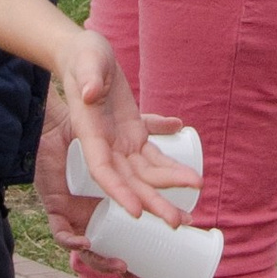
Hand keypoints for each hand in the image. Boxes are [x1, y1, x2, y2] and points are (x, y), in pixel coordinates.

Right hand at [52, 36, 191, 221]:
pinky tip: (191, 177)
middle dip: (153, 203)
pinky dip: (172, 167)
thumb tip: (91, 94)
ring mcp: (120, 142)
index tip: (137, 211)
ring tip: (193, 207)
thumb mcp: (85, 62)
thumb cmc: (83, 57)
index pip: (103, 170)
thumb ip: (88, 78)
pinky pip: (154, 156)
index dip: (119, 192)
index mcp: (89, 134)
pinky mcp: (133, 134)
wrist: (86, 55)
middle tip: (177, 222)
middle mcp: (105, 146)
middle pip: (130, 182)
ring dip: (168, 190)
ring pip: (145, 174)